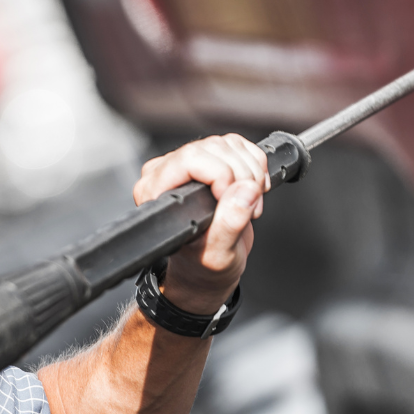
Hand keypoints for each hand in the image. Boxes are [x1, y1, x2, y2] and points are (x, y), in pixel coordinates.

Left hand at [132, 134, 268, 314]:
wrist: (209, 269)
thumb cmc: (203, 265)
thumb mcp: (217, 255)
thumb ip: (229, 224)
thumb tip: (245, 191)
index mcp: (156, 192)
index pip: (191, 158)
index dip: (221, 174)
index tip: (233, 200)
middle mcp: (168, 172)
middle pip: (214, 148)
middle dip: (242, 176)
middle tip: (249, 206)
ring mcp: (189, 162)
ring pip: (230, 145)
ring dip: (252, 173)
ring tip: (251, 204)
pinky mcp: (211, 159)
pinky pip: (240, 146)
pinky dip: (256, 165)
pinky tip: (252, 189)